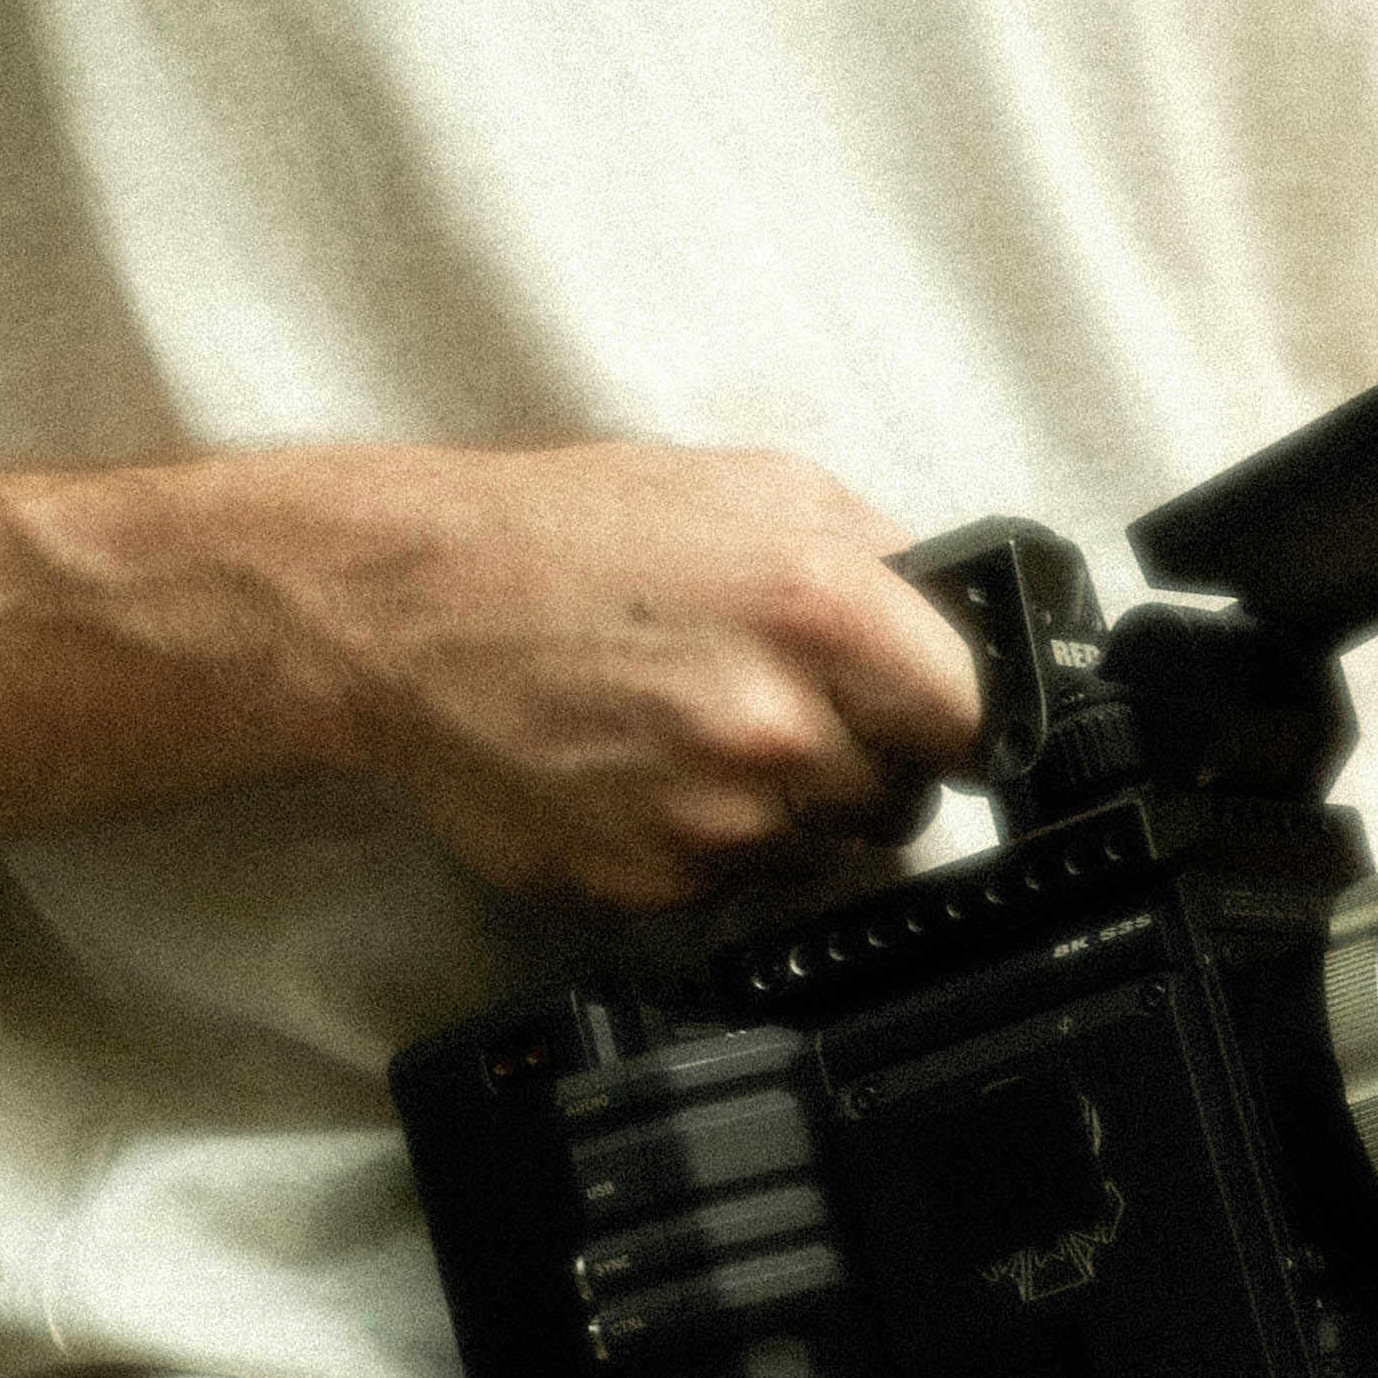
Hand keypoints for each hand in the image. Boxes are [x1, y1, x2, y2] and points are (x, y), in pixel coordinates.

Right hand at [332, 442, 989, 911]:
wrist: (404, 613)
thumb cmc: (563, 537)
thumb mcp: (748, 488)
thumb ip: (875, 553)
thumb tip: (954, 619)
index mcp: (821, 607)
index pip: (974, 715)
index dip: (949, 715)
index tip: (925, 715)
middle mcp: (776, 723)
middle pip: (902, 797)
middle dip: (862, 760)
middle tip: (785, 711)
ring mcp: (713, 820)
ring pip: (821, 851)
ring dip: (785, 810)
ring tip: (698, 735)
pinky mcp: (651, 886)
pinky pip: (729, 888)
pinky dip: (702, 845)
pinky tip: (644, 776)